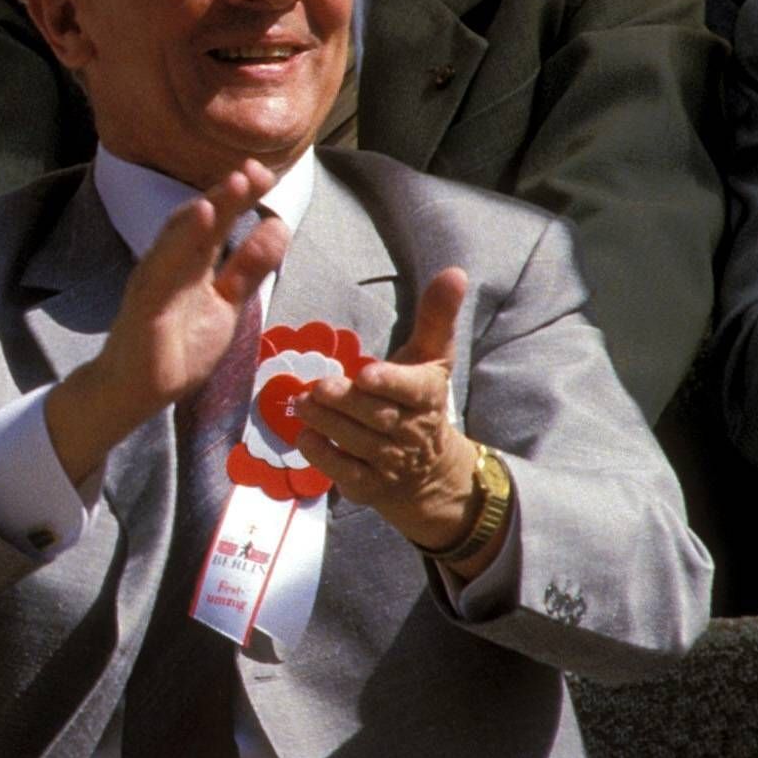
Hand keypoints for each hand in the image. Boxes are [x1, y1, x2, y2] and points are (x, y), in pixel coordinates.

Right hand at [43, 165, 289, 485]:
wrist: (136, 392)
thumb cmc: (178, 347)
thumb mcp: (227, 302)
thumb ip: (249, 267)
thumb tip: (278, 226)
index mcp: (192, 262)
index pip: (218, 222)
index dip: (241, 197)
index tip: (266, 174)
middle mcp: (171, 264)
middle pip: (199, 221)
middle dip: (227, 194)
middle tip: (254, 171)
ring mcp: (154, 282)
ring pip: (178, 238)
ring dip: (206, 209)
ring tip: (233, 185)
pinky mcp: (145, 306)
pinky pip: (162, 270)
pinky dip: (180, 242)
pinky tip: (200, 218)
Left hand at [294, 270, 491, 565]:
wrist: (429, 471)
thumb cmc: (419, 399)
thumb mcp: (431, 357)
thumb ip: (437, 316)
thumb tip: (455, 271)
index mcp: (428, 396)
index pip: (413, 390)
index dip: (390, 383)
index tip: (366, 373)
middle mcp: (412, 432)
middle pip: (377, 416)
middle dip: (346, 402)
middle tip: (319, 387)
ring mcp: (390, 462)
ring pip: (356, 443)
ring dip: (327, 424)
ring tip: (302, 403)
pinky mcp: (368, 486)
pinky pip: (344, 473)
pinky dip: (323, 456)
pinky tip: (305, 437)